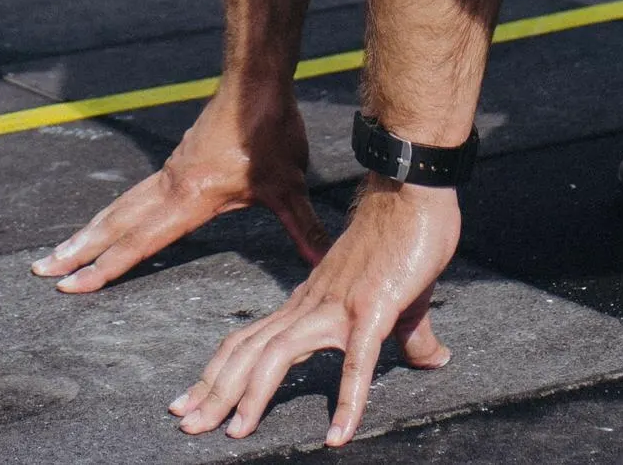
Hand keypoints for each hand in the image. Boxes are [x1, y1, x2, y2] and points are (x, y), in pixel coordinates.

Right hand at [34, 85, 329, 291]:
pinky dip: (113, 211)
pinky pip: (136, 192)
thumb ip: (302, 226)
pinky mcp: (176, 160)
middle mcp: (170, 186)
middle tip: (42, 270)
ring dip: (89, 231)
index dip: (107, 266)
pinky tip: (109, 220)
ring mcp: (170, 171)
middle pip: (116, 224)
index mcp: (190, 199)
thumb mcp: (290, 186)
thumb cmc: (271, 132)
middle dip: (80, 250)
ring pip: (120, 206)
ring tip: (59, 251)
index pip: (141, 241)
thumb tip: (323, 260)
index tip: (73, 284)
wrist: (256, 81)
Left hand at [172, 176, 457, 444]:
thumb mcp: (400, 299)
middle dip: (215, 392)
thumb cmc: (403, 236)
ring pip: (278, 355)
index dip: (216, 374)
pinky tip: (339, 434)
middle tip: (187, 426)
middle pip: (248, 353)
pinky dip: (346, 400)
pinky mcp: (373, 310)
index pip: (248, 342)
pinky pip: (355, 362)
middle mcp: (311, 306)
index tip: (192, 403)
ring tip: (237, 433)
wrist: (410, 190)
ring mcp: (338, 307)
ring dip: (252, 396)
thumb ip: (408, 336)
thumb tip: (435, 357)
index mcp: (307, 303)